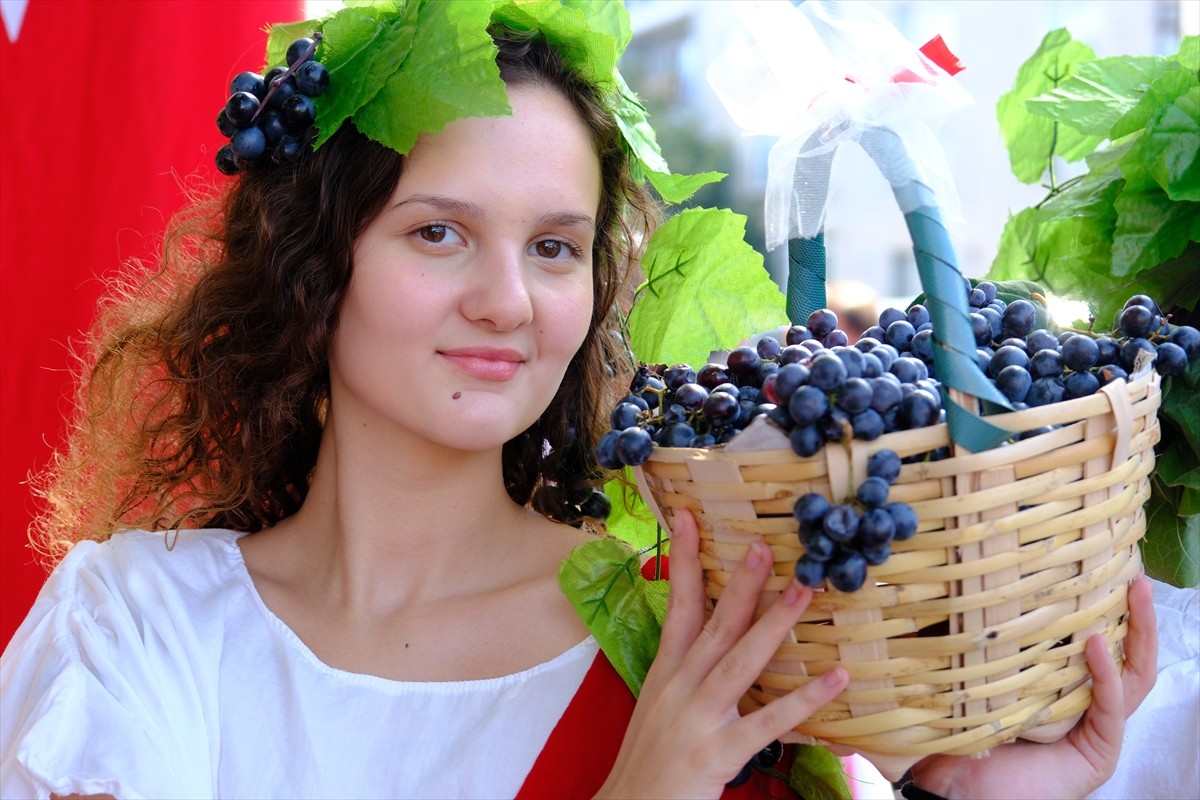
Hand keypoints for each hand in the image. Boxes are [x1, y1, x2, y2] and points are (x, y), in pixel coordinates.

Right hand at [595, 510, 848, 798]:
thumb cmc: (649, 763)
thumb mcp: (660, 708)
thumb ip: (688, 676)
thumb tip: (719, 645)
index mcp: (666, 674)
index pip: (676, 606)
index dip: (683, 561)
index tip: (689, 519)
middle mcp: (679, 688)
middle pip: (713, 624)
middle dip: (740, 582)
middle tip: (765, 544)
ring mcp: (697, 719)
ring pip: (740, 660)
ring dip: (775, 622)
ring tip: (806, 590)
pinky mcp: (717, 754)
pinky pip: (768, 722)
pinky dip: (804, 700)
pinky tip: (837, 678)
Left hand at [908, 575, 1157, 799]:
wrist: (955, 794)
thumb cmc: (955, 742)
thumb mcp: (961, 682)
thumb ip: (955, 648)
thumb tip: (922, 604)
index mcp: (1057, 690)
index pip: (1092, 645)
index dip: (1102, 610)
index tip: (1099, 569)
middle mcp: (1082, 708)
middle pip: (1124, 656)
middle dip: (1134, 615)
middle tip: (1134, 574)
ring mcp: (1095, 732)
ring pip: (1133, 678)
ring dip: (1137, 635)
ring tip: (1133, 595)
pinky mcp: (1097, 755)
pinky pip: (1109, 711)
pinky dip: (1106, 676)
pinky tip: (1095, 645)